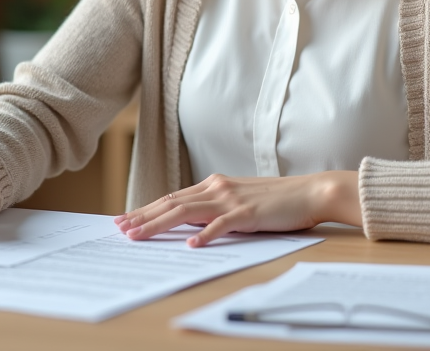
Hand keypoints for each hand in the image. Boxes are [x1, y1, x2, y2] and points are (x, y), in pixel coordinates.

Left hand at [113, 171, 360, 247]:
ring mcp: (232, 199)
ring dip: (159, 224)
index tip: (125, 219)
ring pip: (186, 211)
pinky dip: (204, 234)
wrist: (310, 191)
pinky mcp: (248, 212)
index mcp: (215, 184)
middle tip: (119, 229)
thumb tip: (190, 224)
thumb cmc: (276, 200)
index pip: (173, 197)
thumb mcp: (240, 200)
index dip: (147, 209)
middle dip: (142, 216)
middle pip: (172, 202)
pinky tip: (191, 245)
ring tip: (138, 236)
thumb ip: (215, 207)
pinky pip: (221, 224)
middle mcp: (218, 187)